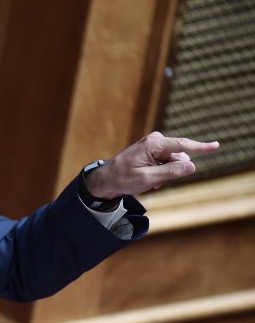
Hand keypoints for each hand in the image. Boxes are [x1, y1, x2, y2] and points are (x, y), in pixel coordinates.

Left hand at [85, 131, 218, 198]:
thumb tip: (192, 166)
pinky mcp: (152, 151)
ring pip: (173, 161)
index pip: (182, 145)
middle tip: (156, 182)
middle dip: (173, 171)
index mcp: (154, 144)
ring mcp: (153, 145)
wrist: (107, 180)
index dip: (201, 147)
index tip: (216, 146)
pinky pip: (166, 162)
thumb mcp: (148, 178)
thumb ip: (171, 172)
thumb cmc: (124, 179)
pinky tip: (150, 180)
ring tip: (150, 181)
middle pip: (179, 156)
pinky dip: (161, 172)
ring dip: (166, 173)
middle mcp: (155, 141)